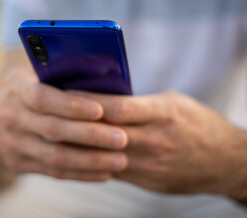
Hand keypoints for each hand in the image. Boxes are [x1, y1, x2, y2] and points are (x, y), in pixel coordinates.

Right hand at [0, 69, 128, 186]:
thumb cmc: (15, 95)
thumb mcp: (25, 78)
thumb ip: (54, 76)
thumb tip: (101, 72)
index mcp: (17, 92)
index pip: (44, 99)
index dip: (72, 105)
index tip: (100, 110)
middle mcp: (13, 120)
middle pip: (54, 131)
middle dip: (90, 136)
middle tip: (122, 138)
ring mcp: (14, 145)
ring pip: (56, 157)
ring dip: (91, 160)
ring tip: (120, 160)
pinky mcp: (19, 164)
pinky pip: (53, 172)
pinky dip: (80, 173)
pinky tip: (103, 173)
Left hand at [69, 90, 246, 198]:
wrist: (225, 162)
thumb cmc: (197, 124)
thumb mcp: (172, 103)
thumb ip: (139, 103)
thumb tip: (102, 99)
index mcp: (162, 113)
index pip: (116, 107)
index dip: (87, 101)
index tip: (64, 92)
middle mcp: (154, 139)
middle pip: (103, 132)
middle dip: (73, 123)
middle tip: (48, 113)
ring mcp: (149, 164)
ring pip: (101, 155)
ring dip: (76, 145)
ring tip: (53, 134)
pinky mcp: (146, 180)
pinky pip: (111, 170)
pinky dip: (91, 160)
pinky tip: (75, 152)